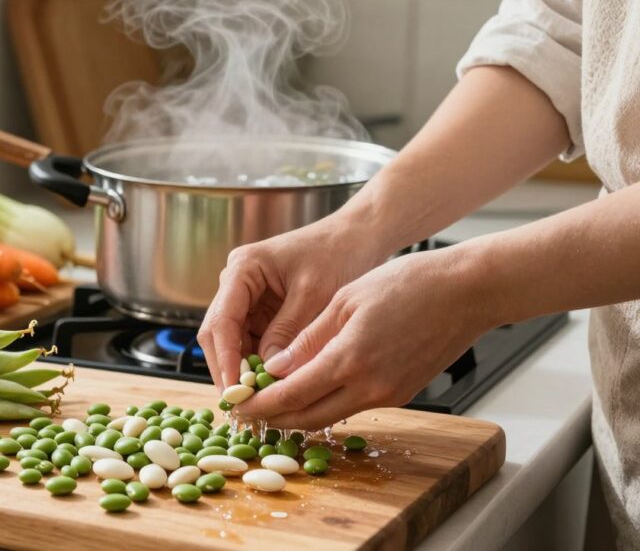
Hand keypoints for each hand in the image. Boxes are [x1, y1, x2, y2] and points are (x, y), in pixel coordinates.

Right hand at [197, 217, 386, 391]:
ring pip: (232, 342)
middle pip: (218, 334)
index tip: (236, 390)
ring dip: (242, 370)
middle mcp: (237, 282)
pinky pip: (251, 341)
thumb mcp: (314, 296)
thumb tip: (270, 373)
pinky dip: (258, 363)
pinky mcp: (260, 309)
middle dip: (229, 369)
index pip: (221, 321)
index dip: (226, 359)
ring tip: (257, 401)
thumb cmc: (338, 254)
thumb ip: (289, 333)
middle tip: (243, 404)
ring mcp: (246, 297)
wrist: (356, 237)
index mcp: (243, 269)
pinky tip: (270, 385)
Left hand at [233, 246, 499, 428]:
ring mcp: (388, 394)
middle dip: (272, 419)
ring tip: (269, 404)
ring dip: (297, 414)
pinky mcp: (400, 393)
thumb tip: (274, 369)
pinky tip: (308, 390)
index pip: (290, 395)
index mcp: (349, 358)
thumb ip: (308, 339)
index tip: (235, 406)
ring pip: (329, 415)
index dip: (259, 405)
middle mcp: (369, 386)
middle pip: (307, 417)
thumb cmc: (410, 283)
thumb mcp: (346, 300)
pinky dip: (324, 403)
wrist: (468, 292)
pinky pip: (352, 405)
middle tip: (245, 414)